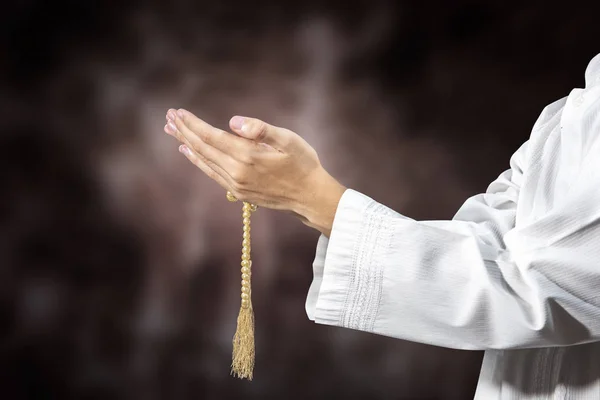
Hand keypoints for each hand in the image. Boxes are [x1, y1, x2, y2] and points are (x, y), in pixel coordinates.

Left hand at [164, 108, 345, 235]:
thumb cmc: (303, 164)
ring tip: (172, 131)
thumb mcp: (289, 140)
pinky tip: (189, 152)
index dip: (193, 124)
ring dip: (186, 144)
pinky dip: (197, 161)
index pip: (211, 137)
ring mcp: (236, 185)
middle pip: (202, 148)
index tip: (179, 112)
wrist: (310, 196)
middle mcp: (237, 172)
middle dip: (184, 131)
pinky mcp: (239, 192)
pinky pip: (211, 173)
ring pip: (204, 161)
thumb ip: (261, 130)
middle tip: (168, 117)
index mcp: (248, 156)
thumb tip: (233, 121)